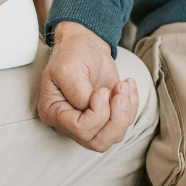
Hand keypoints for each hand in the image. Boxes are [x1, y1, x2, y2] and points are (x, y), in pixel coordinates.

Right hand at [37, 21, 138, 151]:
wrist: (86, 44)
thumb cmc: (72, 53)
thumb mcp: (69, 68)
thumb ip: (79, 93)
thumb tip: (94, 108)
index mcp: (54, 112)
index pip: (79, 129)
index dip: (97, 114)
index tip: (102, 90)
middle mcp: (70, 123)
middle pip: (97, 141)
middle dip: (115, 119)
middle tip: (119, 93)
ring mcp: (89, 122)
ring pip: (113, 136)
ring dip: (125, 111)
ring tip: (122, 85)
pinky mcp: (106, 116)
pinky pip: (124, 124)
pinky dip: (131, 106)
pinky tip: (126, 85)